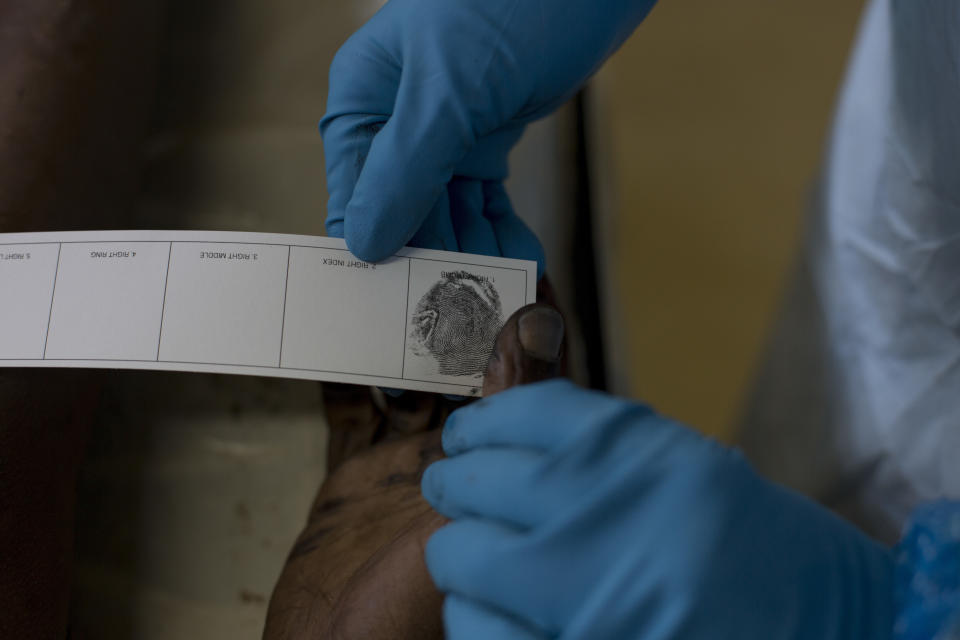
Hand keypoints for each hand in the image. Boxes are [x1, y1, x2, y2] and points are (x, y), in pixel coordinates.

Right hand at [321, 0, 657, 270]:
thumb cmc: (514, 2)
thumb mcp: (450, 91)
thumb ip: (404, 170)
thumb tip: (363, 242)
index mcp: (366, 99)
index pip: (356, 196)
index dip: (379, 250)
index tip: (405, 303)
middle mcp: (398, 119)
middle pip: (404, 212)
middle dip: (436, 257)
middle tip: (468, 307)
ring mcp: (446, 127)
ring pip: (448, 211)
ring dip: (475, 250)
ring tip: (501, 289)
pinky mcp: (489, 131)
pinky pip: (484, 197)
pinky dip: (501, 227)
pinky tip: (518, 257)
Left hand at [421, 380, 894, 638]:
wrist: (828, 631)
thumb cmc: (759, 552)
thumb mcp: (690, 471)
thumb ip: (603, 452)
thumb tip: (507, 433)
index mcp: (642, 452)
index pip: (525, 412)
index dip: (482, 423)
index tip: (465, 435)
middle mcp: (606, 513)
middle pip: (477, 479)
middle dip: (455, 481)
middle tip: (451, 487)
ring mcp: (585, 593)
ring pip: (461, 556)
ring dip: (461, 554)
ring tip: (473, 555)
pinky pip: (477, 628)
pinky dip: (475, 616)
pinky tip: (495, 610)